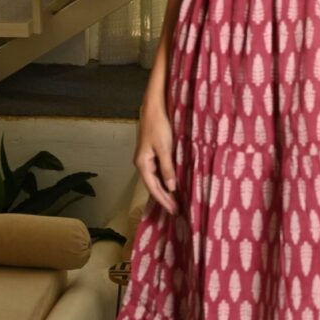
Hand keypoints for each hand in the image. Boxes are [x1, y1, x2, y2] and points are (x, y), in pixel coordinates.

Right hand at [134, 98, 177, 214]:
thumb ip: (167, 168)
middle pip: (153, 186)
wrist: (154, 108)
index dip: (163, 200)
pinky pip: (158, 171)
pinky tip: (172, 184)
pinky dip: (166, 179)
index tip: (173, 210)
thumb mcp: (165, 148)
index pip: (153, 188)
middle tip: (176, 211)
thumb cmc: (159, 126)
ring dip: (165, 190)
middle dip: (164, 198)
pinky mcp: (152, 153)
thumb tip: (171, 187)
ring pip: (156, 179)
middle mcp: (142, 163)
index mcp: (143, 164)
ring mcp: (147, 158)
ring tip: (175, 201)